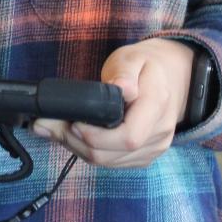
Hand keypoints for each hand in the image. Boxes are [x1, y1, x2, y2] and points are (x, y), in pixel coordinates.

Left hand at [32, 39, 195, 168]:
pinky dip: (88, 152)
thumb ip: (124, 72)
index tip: (73, 123)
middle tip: (50, 125)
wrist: (170, 79)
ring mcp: (153, 148)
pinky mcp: (143, 157)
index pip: (128, 137)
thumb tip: (122, 88)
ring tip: (56, 129)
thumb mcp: (133, 58)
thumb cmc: (145, 67)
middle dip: (75, 142)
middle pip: (111, 154)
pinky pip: (111, 163)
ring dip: (77, 148)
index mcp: (157, 106)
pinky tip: (74, 137)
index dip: (96, 136)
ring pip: (107, 162)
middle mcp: (159, 133)